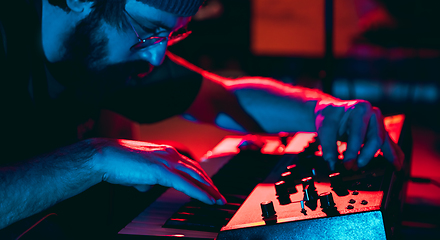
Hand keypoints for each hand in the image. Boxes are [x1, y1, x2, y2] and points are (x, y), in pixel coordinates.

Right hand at [92, 139, 225, 204]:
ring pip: (195, 177)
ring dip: (209, 190)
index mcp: (165, 152)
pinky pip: (186, 184)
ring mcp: (167, 161)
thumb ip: (146, 178)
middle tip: (219, 196)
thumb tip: (148, 186)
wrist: (104, 156)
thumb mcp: (137, 172)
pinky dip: (199, 193)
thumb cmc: (117, 164)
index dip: (201, 177)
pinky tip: (208, 200)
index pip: (190, 165)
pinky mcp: (162, 171)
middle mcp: (170, 154)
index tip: (209, 187)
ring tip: (218, 201)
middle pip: (197, 171)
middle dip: (210, 185)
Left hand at [314, 99, 403, 170]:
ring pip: (385, 141)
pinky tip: (397, 164)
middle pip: (376, 138)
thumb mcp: (324, 128)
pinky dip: (394, 153)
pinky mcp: (380, 131)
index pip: (358, 134)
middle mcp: (374, 114)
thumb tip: (332, 165)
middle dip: (367, 155)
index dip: (353, 152)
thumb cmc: (330, 116)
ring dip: (389, 156)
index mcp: (361, 109)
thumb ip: (328, 147)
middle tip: (356, 168)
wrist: (332, 110)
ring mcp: (379, 123)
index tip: (347, 165)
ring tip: (394, 168)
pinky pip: (389, 143)